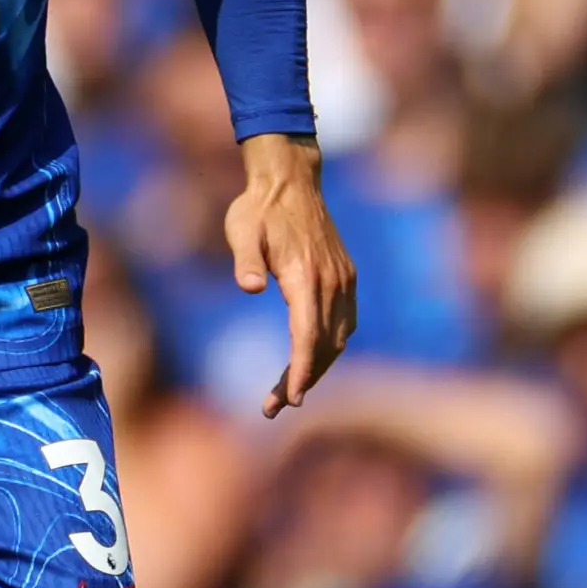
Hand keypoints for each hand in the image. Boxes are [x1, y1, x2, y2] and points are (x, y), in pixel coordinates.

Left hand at [225, 134, 357, 417]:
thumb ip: (245, 259)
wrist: (289, 180)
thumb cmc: (258, 209)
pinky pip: (345, 322)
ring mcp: (343, 279)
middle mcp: (331, 281)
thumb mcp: (240, 230)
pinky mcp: (345, 276)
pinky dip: (330, 346)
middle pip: (324, 345)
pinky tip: (311, 359)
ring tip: (288, 391)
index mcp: (306, 275)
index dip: (301, 371)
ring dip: (318, 367)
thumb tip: (249, 286)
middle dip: (303, 380)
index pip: (308, 336)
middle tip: (273, 407)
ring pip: (338, 338)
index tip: (291, 399)